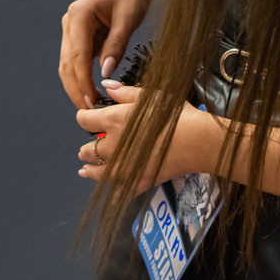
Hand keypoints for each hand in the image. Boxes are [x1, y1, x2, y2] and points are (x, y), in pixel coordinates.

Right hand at [59, 0, 161, 109]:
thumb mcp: (129, 18)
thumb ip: (116, 45)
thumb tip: (106, 73)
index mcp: (78, 16)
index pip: (77, 58)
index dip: (83, 84)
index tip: (92, 103)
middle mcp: (71, 22)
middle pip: (67, 65)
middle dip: (76, 90)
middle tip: (89, 112)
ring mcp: (74, 28)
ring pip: (70, 64)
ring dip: (78, 85)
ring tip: (92, 105)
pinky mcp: (83, 33)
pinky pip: (79, 59)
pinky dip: (84, 75)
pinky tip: (94, 89)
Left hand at [76, 82, 219, 193]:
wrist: (196, 141)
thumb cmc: (176, 116)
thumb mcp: (151, 96)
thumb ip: (125, 92)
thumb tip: (107, 86)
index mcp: (114, 120)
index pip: (85, 120)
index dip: (83, 117)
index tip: (85, 118)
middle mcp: (114, 145)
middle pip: (88, 150)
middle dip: (85, 149)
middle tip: (83, 150)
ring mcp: (125, 166)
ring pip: (99, 172)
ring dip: (90, 171)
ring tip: (85, 170)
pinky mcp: (139, 181)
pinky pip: (122, 191)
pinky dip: (115, 192)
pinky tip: (111, 193)